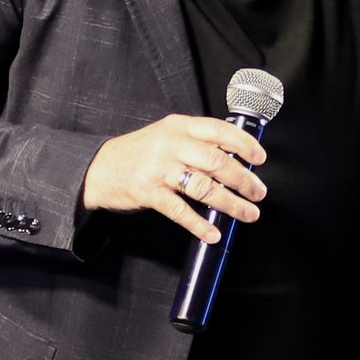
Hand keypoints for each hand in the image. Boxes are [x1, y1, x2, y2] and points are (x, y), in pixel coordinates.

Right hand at [83, 113, 267, 241]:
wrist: (99, 167)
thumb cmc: (139, 152)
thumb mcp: (167, 135)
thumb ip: (197, 142)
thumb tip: (235, 158)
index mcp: (180, 126)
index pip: (219, 130)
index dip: (244, 144)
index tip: (260, 158)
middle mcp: (171, 144)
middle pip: (217, 161)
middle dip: (243, 179)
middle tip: (258, 193)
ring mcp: (159, 169)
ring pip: (203, 187)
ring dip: (229, 203)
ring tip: (246, 214)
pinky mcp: (149, 192)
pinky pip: (180, 211)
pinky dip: (199, 225)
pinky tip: (212, 233)